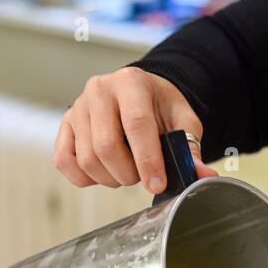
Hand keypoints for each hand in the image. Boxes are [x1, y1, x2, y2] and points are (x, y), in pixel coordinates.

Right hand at [54, 67, 218, 192]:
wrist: (138, 94)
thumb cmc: (160, 108)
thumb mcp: (182, 121)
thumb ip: (190, 148)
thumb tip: (203, 175)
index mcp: (131, 83)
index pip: (136, 124)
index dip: (147, 160)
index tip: (157, 184)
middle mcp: (99, 90)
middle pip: (106, 147)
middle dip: (128, 174)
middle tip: (142, 177)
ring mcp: (77, 107)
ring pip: (87, 159)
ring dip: (110, 179)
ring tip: (126, 171)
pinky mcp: (65, 125)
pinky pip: (65, 162)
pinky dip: (85, 178)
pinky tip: (104, 172)